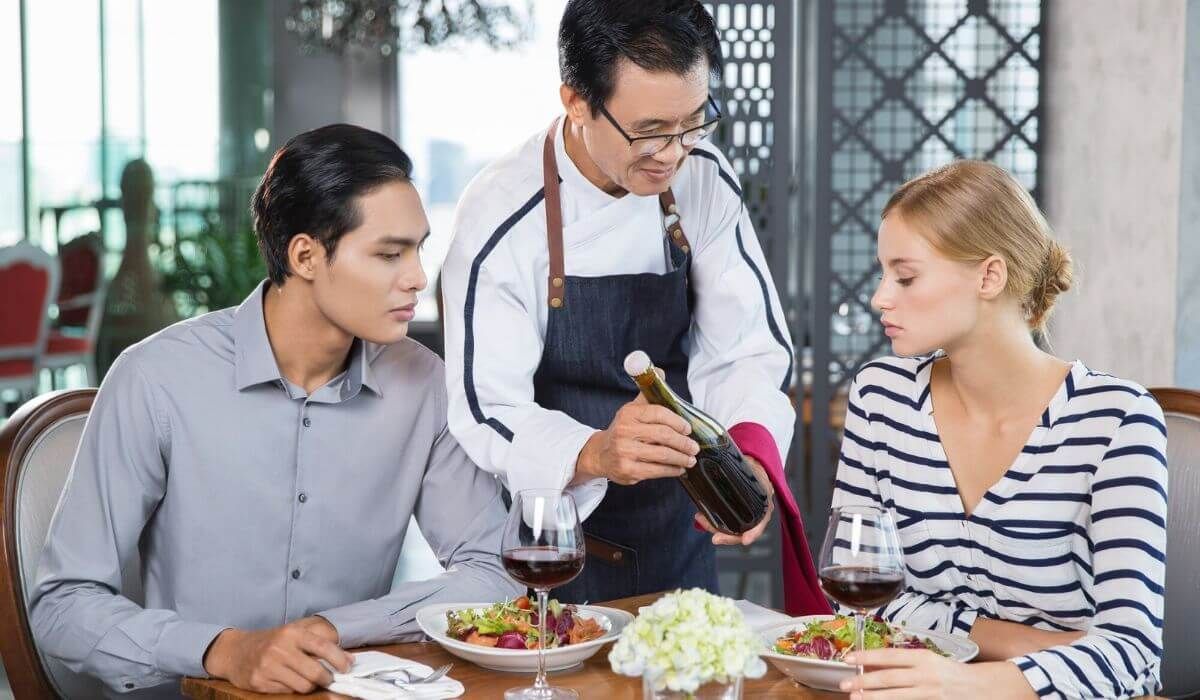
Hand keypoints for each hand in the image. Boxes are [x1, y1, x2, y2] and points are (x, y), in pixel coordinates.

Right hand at [203, 619, 352, 693]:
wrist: (235, 651)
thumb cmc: (270, 641)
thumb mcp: (293, 634)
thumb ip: (319, 643)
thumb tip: (348, 658)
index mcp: (291, 633)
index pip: (322, 647)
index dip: (339, 659)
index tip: (348, 667)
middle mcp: (280, 648)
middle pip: (315, 672)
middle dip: (326, 678)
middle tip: (328, 678)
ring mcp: (268, 666)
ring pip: (303, 686)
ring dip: (310, 686)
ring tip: (307, 679)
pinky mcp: (259, 682)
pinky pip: (287, 692)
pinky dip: (292, 688)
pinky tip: (288, 680)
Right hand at [575, 395, 698, 485]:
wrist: (601, 454)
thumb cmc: (624, 430)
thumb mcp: (632, 409)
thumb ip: (648, 394)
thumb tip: (660, 372)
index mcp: (629, 413)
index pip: (658, 413)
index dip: (677, 421)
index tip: (688, 428)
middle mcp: (624, 431)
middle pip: (663, 435)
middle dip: (683, 442)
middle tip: (694, 447)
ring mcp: (625, 452)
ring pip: (662, 455)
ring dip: (681, 458)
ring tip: (690, 459)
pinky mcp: (628, 470)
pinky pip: (656, 471)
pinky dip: (671, 470)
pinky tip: (679, 469)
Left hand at [694, 455, 774, 544]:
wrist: (750, 468)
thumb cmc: (752, 469)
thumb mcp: (754, 469)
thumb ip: (750, 468)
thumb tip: (745, 461)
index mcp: (764, 505)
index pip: (761, 523)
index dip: (753, 533)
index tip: (745, 540)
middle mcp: (755, 515)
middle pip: (742, 533)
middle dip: (727, 537)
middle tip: (714, 537)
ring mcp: (744, 517)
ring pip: (730, 531)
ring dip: (714, 527)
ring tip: (700, 518)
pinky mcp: (734, 516)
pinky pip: (725, 524)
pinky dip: (713, 523)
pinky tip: (702, 517)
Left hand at [840, 649, 1036, 699]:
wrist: (985, 689)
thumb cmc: (953, 673)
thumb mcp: (930, 661)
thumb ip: (905, 664)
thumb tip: (873, 666)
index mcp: (924, 658)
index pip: (890, 656)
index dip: (868, 656)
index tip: (848, 658)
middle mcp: (926, 675)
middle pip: (889, 678)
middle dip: (865, 682)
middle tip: (844, 684)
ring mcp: (931, 694)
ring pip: (897, 697)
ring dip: (874, 698)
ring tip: (855, 699)